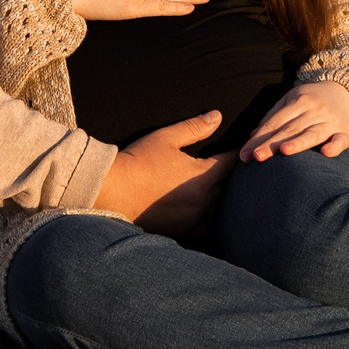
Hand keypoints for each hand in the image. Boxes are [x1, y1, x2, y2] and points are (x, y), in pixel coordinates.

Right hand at [92, 112, 235, 234]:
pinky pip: (207, 225)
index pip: (231, 163)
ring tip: (216, 187)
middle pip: (230, 187)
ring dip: (221, 198)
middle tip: (229, 166)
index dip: (235, 153)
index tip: (237, 147)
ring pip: (221, 209)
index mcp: (203, 177)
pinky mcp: (185, 232)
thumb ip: (195, 127)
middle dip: (230, 176)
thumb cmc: (138, 162)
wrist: (112, 192)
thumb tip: (217, 117)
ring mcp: (195, 220)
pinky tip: (201, 207)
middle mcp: (204, 202)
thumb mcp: (166, 138)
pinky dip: (209, 216)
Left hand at [240, 80, 348, 161]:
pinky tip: (326, 153)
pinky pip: (340, 140)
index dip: (259, 137)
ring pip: (313, 133)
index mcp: (298, 101)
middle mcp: (314, 110)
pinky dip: (334, 146)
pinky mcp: (346, 132)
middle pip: (290, 129)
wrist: (347, 92)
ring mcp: (331, 121)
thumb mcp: (292, 100)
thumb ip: (273, 116)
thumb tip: (254, 136)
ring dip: (299, 142)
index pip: (275, 122)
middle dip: (272, 144)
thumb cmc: (312, 100)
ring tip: (284, 151)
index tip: (245, 154)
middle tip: (256, 157)